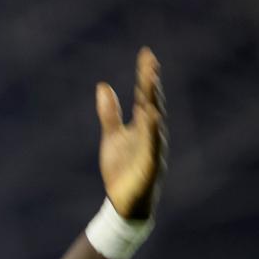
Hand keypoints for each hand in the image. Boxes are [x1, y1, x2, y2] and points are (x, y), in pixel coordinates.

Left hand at [97, 47, 167, 218]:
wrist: (123, 204)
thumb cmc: (121, 170)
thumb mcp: (111, 137)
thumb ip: (110, 113)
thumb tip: (103, 86)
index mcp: (142, 126)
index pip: (145, 96)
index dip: (146, 76)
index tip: (146, 54)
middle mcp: (151, 134)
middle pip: (152, 104)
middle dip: (151, 84)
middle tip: (151, 62)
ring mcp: (152, 149)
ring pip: (155, 122)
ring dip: (153, 102)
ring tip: (151, 82)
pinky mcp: (150, 166)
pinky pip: (153, 146)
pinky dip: (152, 132)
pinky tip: (151, 117)